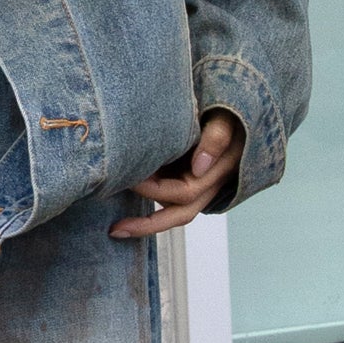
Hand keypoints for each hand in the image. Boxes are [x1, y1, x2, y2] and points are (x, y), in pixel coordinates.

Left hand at [110, 111, 241, 237]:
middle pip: (178, 215)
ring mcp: (197, 187)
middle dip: (146, 225)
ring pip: (170, 211)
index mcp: (215, 174)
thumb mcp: (225, 119)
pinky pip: (166, 199)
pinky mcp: (185, 181)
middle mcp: (207, 187)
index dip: (154, 189)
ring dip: (145, 217)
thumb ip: (216, 137)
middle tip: (114, 229)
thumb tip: (199, 168)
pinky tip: (122, 194)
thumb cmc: (227, 114)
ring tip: (113, 214)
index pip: (183, 193)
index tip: (128, 178)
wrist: (230, 113)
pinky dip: (147, 201)